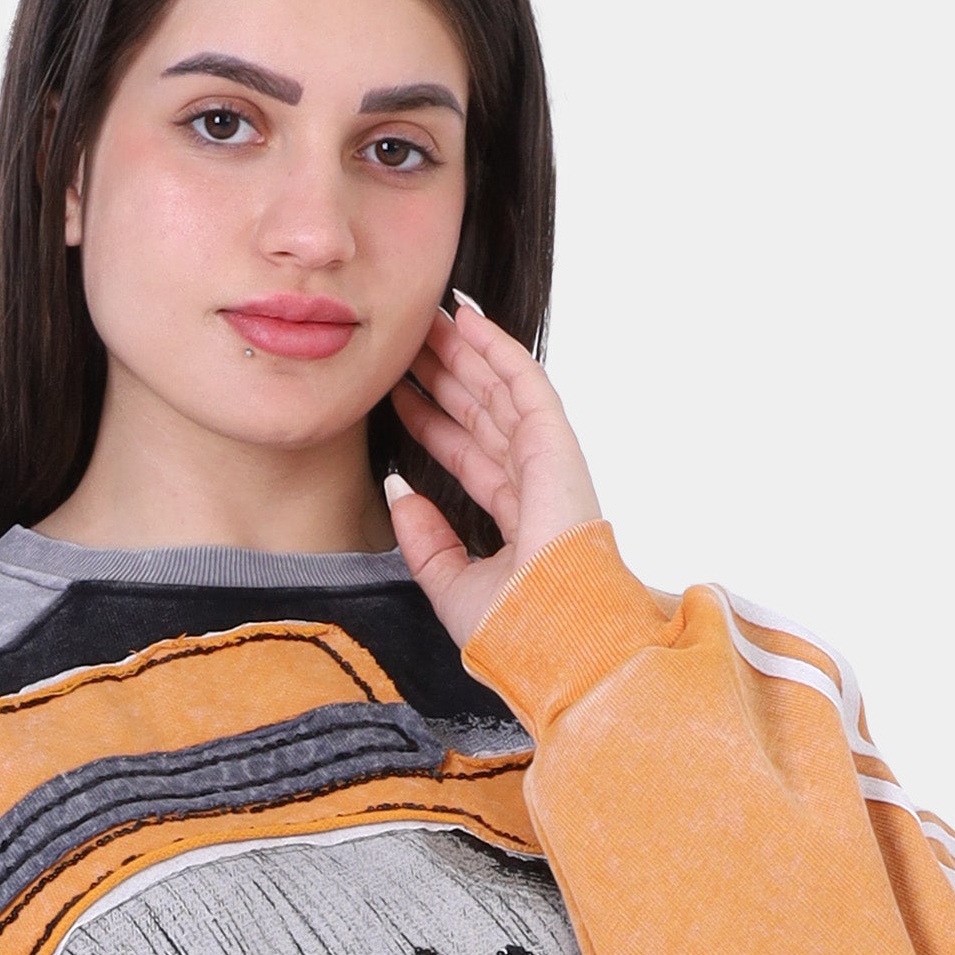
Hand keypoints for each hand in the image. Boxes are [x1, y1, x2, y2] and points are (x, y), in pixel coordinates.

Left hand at [380, 295, 607, 652]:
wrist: (551, 638)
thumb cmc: (512, 628)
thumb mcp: (450, 585)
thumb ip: (424, 541)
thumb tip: (398, 492)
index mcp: (514, 518)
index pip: (465, 455)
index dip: (431, 420)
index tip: (399, 391)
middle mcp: (533, 483)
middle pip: (480, 414)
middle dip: (445, 376)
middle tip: (409, 340)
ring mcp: (547, 461)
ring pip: (497, 391)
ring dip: (464, 353)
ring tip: (428, 319)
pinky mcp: (556, 443)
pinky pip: (524, 381)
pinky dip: (497, 347)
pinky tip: (468, 317)